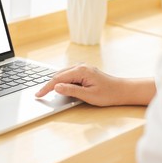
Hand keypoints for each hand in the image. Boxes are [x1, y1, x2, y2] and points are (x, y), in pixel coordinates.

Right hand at [35, 64, 154, 106]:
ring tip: (45, 91)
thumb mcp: (89, 95)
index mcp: (81, 71)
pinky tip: (58, 87)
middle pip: (58, 75)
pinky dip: (60, 81)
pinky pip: (67, 75)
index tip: (38, 94)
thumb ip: (71, 90)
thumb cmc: (108, 94)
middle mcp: (80, 67)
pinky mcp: (83, 72)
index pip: (58, 79)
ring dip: (54, 83)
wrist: (122, 90)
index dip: (46, 87)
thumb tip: (56, 87)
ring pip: (62, 74)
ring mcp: (81, 68)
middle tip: (39, 94)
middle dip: (47, 85)